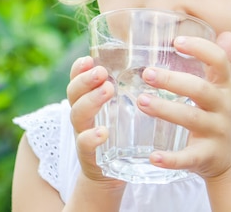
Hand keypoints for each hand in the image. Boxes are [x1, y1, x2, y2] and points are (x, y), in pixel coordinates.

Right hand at [66, 56, 124, 185]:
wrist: (110, 172)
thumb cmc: (120, 133)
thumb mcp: (122, 108)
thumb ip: (131, 88)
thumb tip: (157, 63)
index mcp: (87, 99)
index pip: (77, 79)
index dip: (79, 68)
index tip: (89, 58)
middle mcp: (82, 114)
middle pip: (73, 93)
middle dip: (85, 80)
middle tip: (101, 72)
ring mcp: (82, 133)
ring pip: (78, 114)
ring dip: (91, 100)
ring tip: (108, 90)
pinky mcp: (89, 154)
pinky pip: (84, 144)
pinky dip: (91, 137)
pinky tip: (103, 132)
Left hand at [137, 32, 230, 179]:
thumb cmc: (223, 119)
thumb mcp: (226, 92)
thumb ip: (222, 65)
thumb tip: (226, 34)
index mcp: (225, 89)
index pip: (219, 62)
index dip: (200, 49)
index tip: (176, 42)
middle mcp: (224, 108)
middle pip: (200, 90)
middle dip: (173, 81)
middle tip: (146, 73)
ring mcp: (217, 133)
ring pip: (191, 119)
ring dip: (165, 110)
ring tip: (141, 102)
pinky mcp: (208, 156)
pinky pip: (188, 157)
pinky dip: (170, 159)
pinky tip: (152, 156)